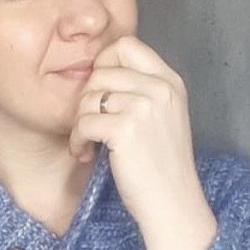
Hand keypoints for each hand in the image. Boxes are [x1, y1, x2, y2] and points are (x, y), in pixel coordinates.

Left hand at [71, 35, 217, 249]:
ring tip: (87, 145)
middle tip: (88, 126)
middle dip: (86, 99)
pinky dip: (77, 141)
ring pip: (89, 97)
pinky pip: (83, 122)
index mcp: (170, 81)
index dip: (103, 64)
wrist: (172, 205)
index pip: (126, 44)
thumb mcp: (162, 118)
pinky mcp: (126, 129)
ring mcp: (144, 106)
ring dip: (79, 123)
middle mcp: (160, 88)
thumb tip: (97, 74)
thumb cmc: (162, 168)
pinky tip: (86, 156)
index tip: (100, 95)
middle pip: (100, 70)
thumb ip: (141, 91)